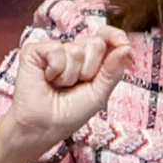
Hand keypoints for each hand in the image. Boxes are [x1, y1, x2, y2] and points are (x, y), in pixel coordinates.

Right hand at [0, 14, 123, 162]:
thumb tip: (127, 47)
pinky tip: (46, 78)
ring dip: (70, 75)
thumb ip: (113, 71)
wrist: (43, 126)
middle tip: (75, 85)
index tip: (124, 44)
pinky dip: (55, 69)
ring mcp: (54, 49)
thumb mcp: (99, 94)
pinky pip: (56, 50)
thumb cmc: (69, 113)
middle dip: (89, 70)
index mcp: (90, 60)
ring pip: (76, 50)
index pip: (106, 38)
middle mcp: (73, 51)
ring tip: (58, 85)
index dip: (116, 36)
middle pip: (95, 44)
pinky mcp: (35, 50)